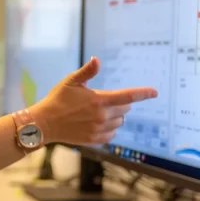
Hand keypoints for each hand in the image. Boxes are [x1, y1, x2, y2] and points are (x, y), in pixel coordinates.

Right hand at [31, 57, 157, 145]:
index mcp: (99, 100)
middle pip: (125, 108)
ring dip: (115, 116)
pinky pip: (112, 134)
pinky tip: (96, 123)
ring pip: (120, 121)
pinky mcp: (95, 139)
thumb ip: (87, 72)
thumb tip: (97, 60)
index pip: (128, 96)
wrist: (44, 123)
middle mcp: (102, 116)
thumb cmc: (57, 99)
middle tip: (103, 100)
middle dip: (120, 103)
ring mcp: (99, 129)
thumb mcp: (70, 82)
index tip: (154, 92)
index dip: (143, 93)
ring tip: (98, 112)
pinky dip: (109, 128)